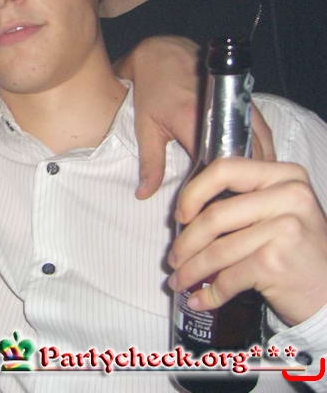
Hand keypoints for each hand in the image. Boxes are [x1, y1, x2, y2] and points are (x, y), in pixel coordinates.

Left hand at [117, 35, 274, 198]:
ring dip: (257, 164)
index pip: (214, 164)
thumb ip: (150, 164)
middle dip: (242, 179)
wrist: (160, 54)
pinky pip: (261, 129)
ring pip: (259, 142)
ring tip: (250, 187)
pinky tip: (258, 164)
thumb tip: (144, 194)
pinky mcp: (245, 99)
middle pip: (244, 156)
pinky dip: (262, 147)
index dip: (216, 186)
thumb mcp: (146, 128)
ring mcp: (237, 103)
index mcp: (194, 122)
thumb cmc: (151, 91)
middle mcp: (222, 112)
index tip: (214, 203)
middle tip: (236, 198)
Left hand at [168, 157, 326, 325]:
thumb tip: (184, 211)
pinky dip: (210, 293)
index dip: (193, 192)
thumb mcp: (279, 210)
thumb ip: (242, 199)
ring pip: (217, 250)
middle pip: (215, 215)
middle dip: (185, 242)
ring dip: (191, 271)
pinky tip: (200, 300)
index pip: (225, 169)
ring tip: (179, 281)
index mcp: (285, 175)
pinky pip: (228, 278)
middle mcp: (289, 196)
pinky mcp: (276, 263)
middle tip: (173, 259)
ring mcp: (285, 229)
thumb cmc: (296, 250)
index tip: (179, 215)